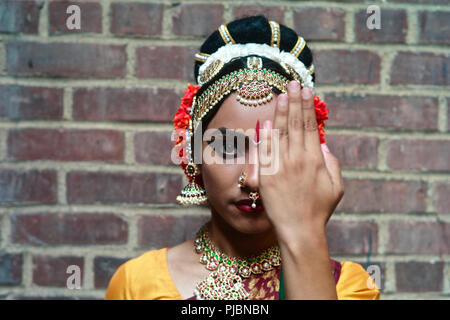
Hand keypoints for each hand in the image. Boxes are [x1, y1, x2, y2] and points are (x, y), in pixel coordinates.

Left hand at [258, 80, 343, 242]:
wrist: (298, 230)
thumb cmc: (319, 210)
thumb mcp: (336, 188)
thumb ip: (332, 165)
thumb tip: (323, 146)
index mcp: (315, 160)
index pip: (309, 127)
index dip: (307, 107)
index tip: (306, 91)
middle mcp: (297, 159)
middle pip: (295, 124)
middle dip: (294, 102)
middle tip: (293, 84)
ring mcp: (280, 166)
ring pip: (279, 133)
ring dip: (280, 112)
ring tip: (281, 94)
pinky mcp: (266, 175)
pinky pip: (265, 151)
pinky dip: (265, 136)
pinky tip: (265, 122)